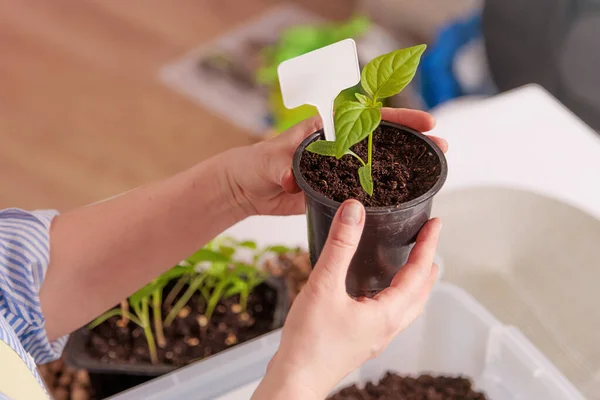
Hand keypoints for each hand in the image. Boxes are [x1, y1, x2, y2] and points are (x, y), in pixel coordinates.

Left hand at [224, 108, 447, 216]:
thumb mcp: (269, 161)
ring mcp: (341, 167)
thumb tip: (290, 178)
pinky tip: (405, 194)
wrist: (248, 189)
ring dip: (405, 165)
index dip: (398, 119)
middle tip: (441, 145)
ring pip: (378, 163)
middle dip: (412, 139)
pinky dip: (385, 190)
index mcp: (327, 127)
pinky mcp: (338, 189)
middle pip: (382, 138)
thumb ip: (282, 166)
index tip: (424, 123)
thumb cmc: (257, 164)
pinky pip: (365, 187)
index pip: (368, 117)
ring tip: (433, 167)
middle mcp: (339, 144)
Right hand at [252, 200, 441, 398]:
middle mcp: (388, 327)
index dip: (428, 245)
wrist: (295, 380)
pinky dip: (396, 296)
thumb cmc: (309, 342)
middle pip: (421, 293)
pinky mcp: (362, 340)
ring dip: (415, 283)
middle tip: (428, 241)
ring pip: (408, 306)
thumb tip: (354, 211)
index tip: (436, 223)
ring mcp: (376, 337)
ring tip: (413, 264)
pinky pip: (391, 314)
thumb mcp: (324, 285)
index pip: (419, 273)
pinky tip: (378, 291)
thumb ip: (339, 246)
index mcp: (387, 313)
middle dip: (428, 265)